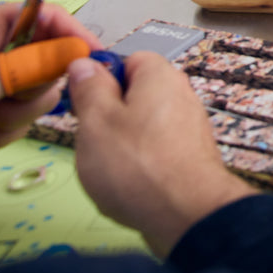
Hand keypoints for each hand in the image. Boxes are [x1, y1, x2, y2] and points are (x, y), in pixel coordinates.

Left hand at [0, 2, 100, 153]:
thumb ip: (32, 66)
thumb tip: (78, 53)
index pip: (46, 16)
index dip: (71, 33)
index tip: (93, 56)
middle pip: (47, 61)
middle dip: (31, 90)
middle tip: (10, 99)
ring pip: (34, 98)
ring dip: (12, 117)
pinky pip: (16, 122)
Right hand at [69, 52, 253, 257]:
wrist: (187, 213)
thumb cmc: (137, 163)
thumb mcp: (96, 120)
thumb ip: (89, 88)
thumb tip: (85, 63)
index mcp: (160, 76)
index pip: (128, 59)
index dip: (101, 77)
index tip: (82, 101)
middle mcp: (181, 95)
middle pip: (135, 94)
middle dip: (109, 114)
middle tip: (92, 138)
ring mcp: (189, 126)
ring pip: (142, 124)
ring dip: (121, 142)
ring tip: (109, 167)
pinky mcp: (191, 155)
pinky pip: (156, 148)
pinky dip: (139, 162)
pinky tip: (129, 183)